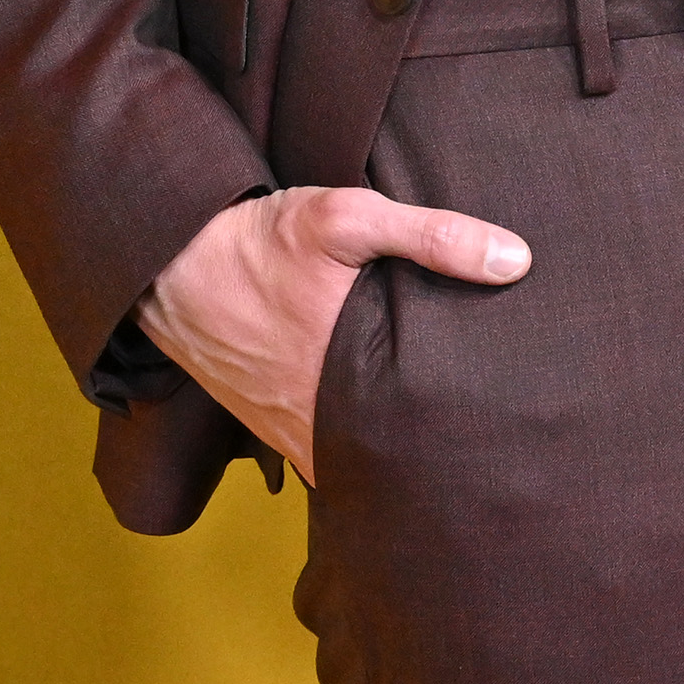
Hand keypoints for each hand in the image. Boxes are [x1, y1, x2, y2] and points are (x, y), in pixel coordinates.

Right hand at [137, 185, 528, 484]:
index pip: (426, 435)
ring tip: (450, 457)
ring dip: (393, 460)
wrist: (167, 262)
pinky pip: (318, 457)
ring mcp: (288, 431)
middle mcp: (317, 421)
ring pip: (355, 464)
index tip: (513, 439)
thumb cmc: (260, 240)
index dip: (470, 441)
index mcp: (349, 379)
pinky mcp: (266, 426)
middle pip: (394, 457)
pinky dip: (349, 455)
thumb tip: (517, 261)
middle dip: (440, 459)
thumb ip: (433, 237)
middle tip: (495, 455)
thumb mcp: (348, 219)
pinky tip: (382, 441)